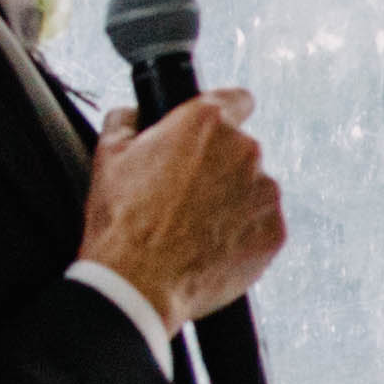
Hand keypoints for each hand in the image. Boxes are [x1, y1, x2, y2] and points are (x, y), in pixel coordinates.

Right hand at [79, 90, 283, 325]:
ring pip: (255, 188)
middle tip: (186, 195)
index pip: (237, 100)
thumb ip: (126, 120)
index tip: (215, 133)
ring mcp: (265, 193)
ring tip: (197, 227)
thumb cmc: (122, 220)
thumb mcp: (108, 155)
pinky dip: (245, 233)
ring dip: (235, 201)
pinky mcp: (276, 232)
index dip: (224, 114)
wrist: (139, 283)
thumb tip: (133, 114)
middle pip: (241, 150)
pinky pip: (264, 224)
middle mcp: (245, 150)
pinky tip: (213, 246)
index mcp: (206, 122)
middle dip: (219, 167)